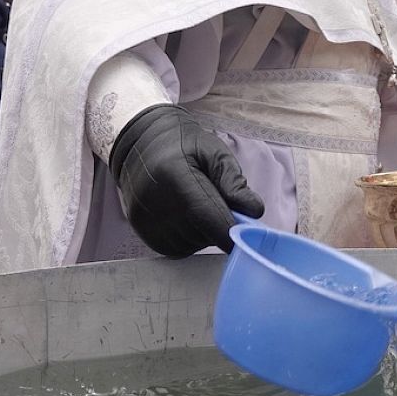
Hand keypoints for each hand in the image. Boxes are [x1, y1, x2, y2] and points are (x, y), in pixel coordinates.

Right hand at [109, 104, 264, 256]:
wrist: (141, 146)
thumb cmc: (183, 146)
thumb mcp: (214, 152)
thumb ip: (234, 181)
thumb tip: (255, 211)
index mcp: (178, 179)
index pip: (213, 220)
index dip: (235, 230)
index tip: (248, 230)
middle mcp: (157, 204)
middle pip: (206, 235)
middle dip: (220, 226)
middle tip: (217, 203)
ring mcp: (147, 222)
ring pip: (193, 245)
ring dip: (204, 233)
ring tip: (197, 206)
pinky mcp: (143, 234)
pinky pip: (177, 249)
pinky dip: (188, 238)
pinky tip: (185, 217)